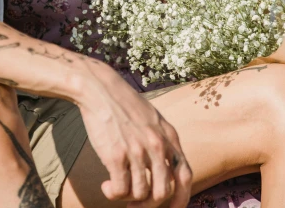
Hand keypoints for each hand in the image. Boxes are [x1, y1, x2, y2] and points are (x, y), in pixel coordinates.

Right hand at [74, 59, 191, 207]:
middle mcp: (157, 146)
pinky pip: (120, 190)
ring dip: (128, 199)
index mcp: (169, 137)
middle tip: (135, 205)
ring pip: (141, 194)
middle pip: (164, 192)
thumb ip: (162, 142)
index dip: (181, 200)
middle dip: (149, 205)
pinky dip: (113, 194)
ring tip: (116, 189)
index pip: (185, 177)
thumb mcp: (153, 119)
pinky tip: (106, 185)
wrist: (99, 89)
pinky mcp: (116, 155)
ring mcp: (138, 151)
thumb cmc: (123, 105)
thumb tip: (165, 171)